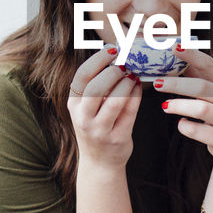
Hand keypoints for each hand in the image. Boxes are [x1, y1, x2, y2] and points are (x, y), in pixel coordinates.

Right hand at [67, 47, 142, 168]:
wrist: (99, 163)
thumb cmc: (95, 127)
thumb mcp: (86, 108)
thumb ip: (95, 86)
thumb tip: (114, 54)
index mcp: (74, 105)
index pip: (82, 77)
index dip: (98, 60)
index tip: (112, 49)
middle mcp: (83, 118)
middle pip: (96, 88)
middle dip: (114, 72)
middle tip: (126, 63)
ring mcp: (99, 130)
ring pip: (115, 101)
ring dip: (127, 84)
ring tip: (133, 74)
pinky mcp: (117, 138)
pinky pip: (130, 112)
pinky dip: (136, 96)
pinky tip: (138, 87)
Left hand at [156, 46, 212, 163]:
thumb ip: (198, 77)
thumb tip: (174, 56)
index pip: (209, 65)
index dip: (192, 55)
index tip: (174, 48)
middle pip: (202, 87)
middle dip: (176, 84)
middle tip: (157, 83)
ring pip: (200, 109)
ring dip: (179, 106)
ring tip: (165, 106)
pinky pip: (198, 132)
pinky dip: (185, 126)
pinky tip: (182, 124)